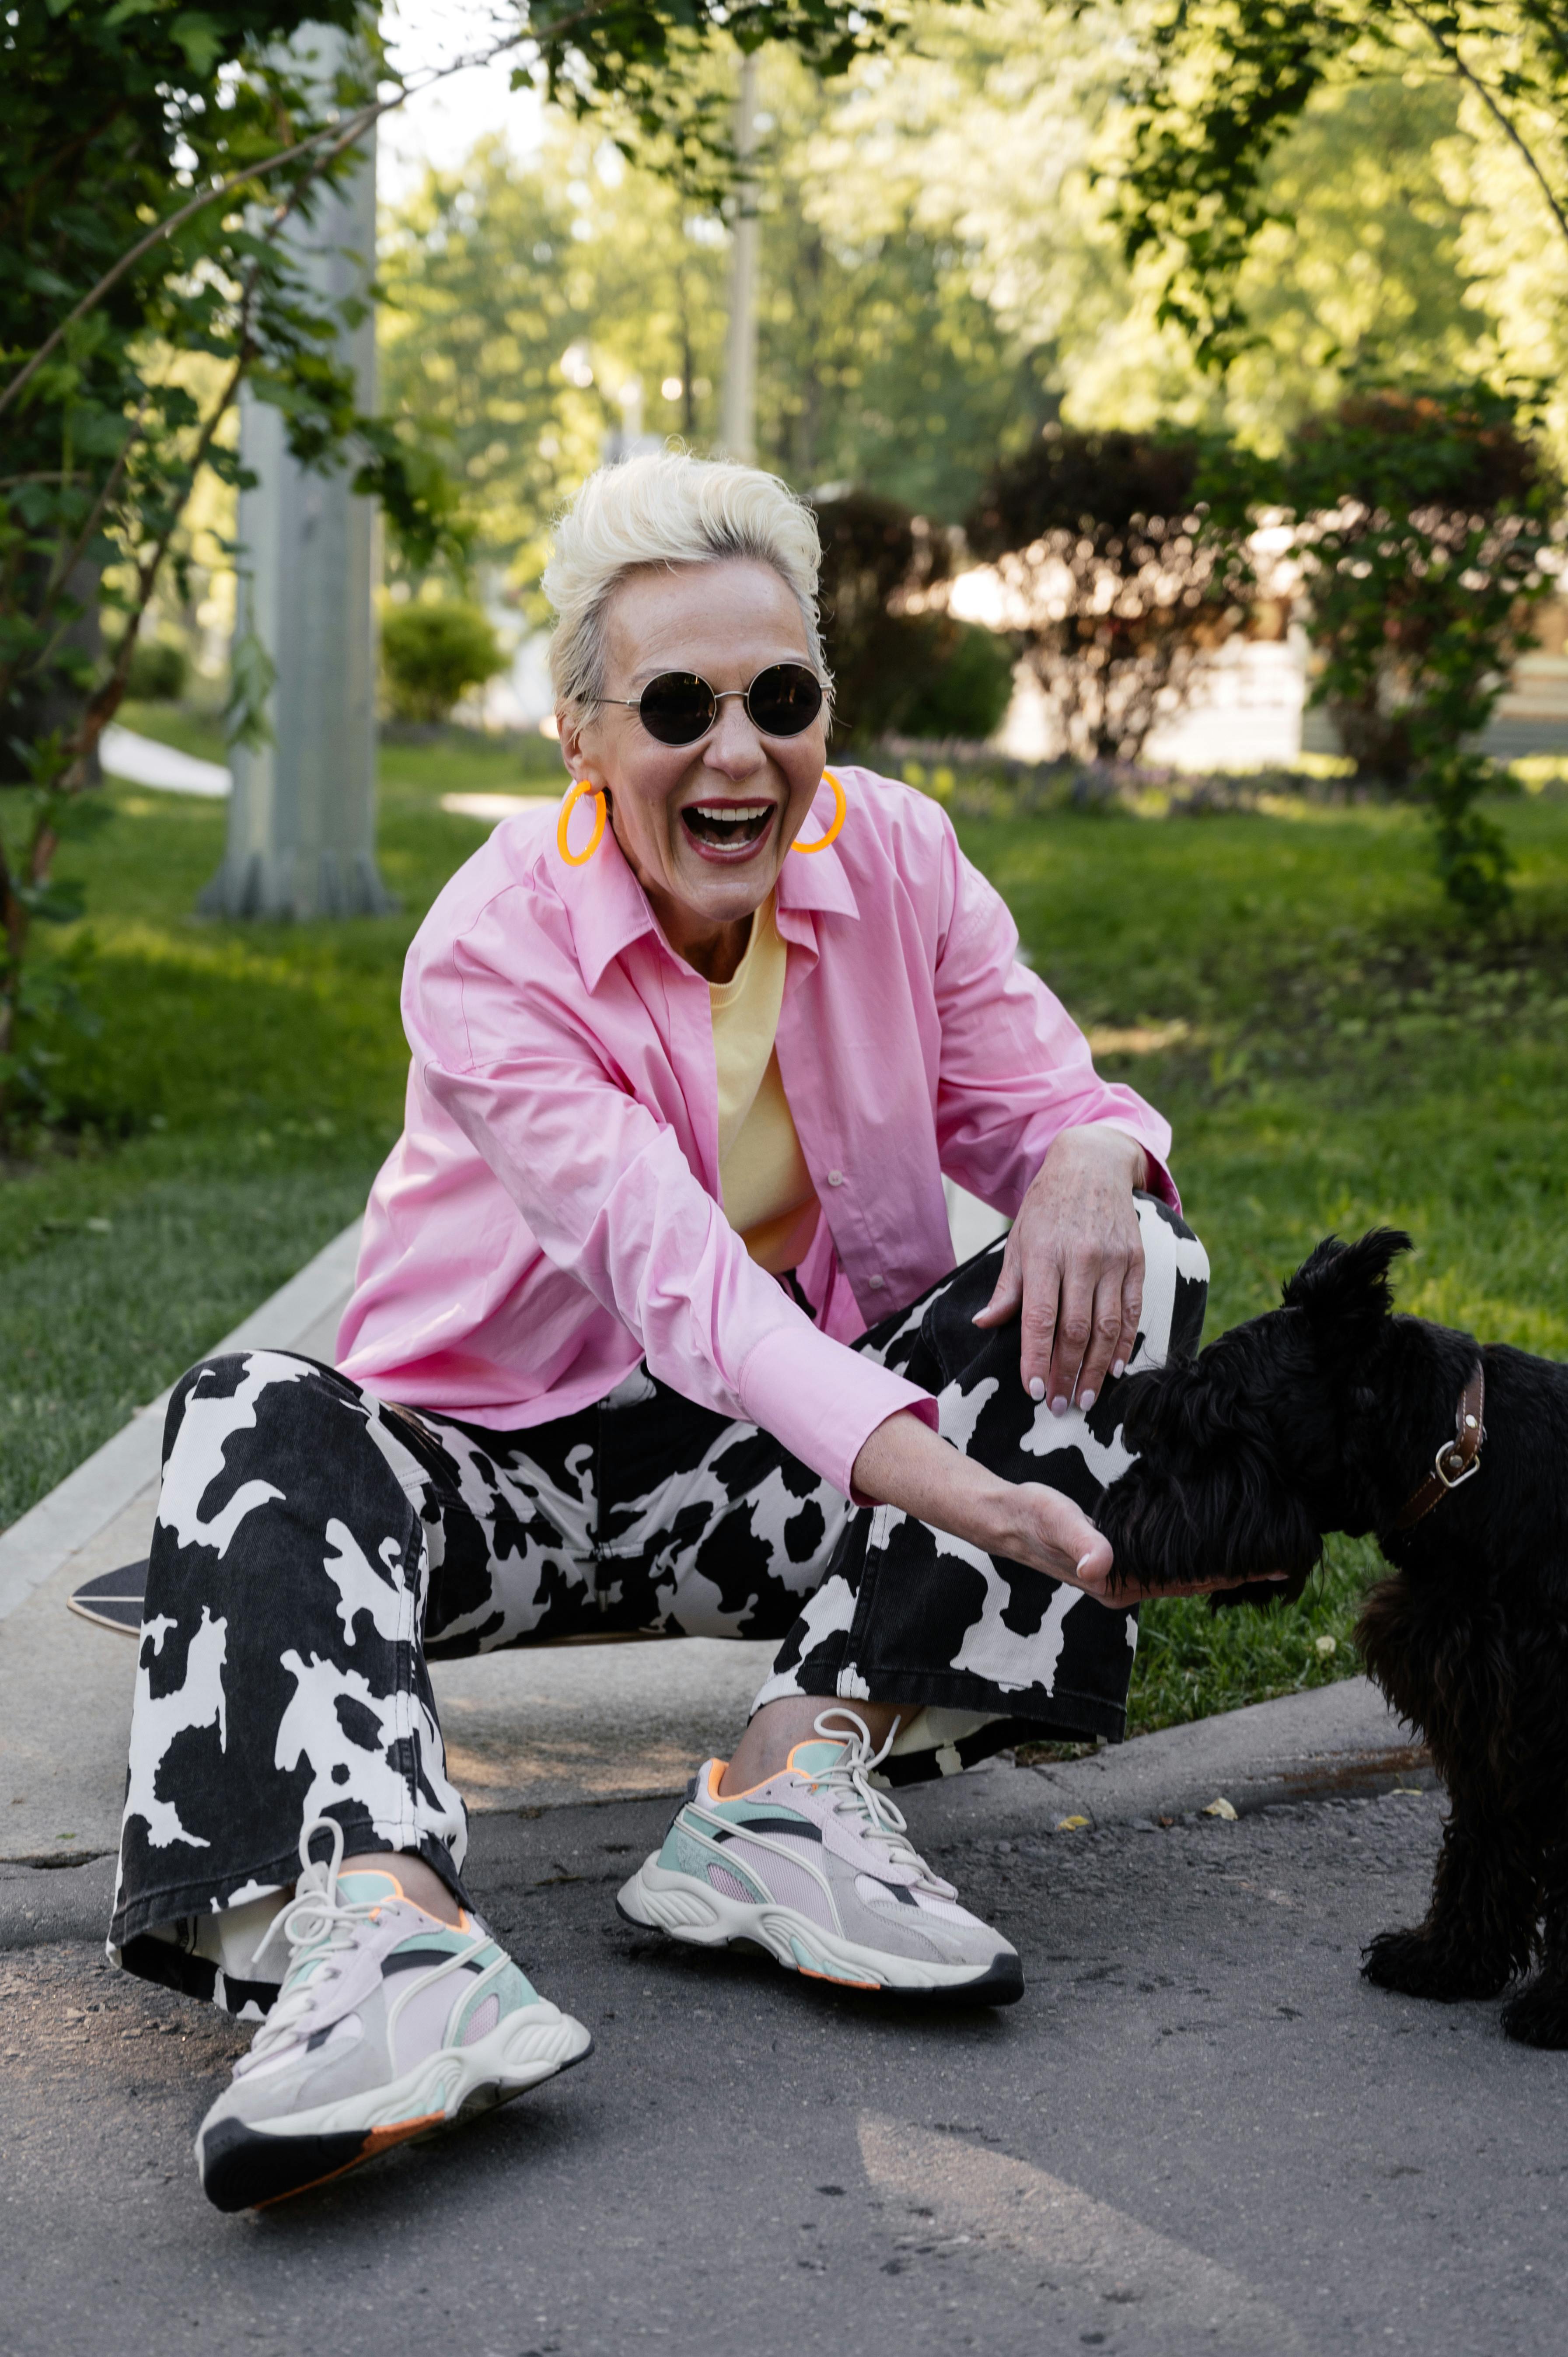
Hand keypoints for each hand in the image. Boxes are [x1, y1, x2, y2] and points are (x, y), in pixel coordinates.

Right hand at [849, 1412, 1278, 1607]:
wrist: (1003, 1517)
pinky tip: (1216, 1545)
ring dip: (1221, 1567)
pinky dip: (1198, 1557)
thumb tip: (1101, 1565)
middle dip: (1239, 1574)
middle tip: (1291, 1560)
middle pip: (1194, 1583)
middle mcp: (1124, 1588)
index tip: (1278, 1567)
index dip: (1233, 1575)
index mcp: (1116, 1585)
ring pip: (1185, 1576)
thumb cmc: (1029, 1516)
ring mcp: (1123, 1578)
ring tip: (1264, 1555)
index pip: (1188, 1583)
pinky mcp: (1120, 1562)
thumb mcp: (1054, 1520)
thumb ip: (1079, 1541)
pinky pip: (1170, 1564)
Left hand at [972, 1125, 1147, 1414]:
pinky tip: (1116, 1369)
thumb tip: (984, 1324)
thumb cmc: (1047, 1207)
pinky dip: (1125, 1344)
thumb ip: (1007, 1287)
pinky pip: (1133, 1311)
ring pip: (1107, 1326)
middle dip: (1067, 1372)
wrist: (1093, 1164)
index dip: (1037, 1357)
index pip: (1039, 1317)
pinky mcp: (1137, 1260)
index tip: (1034, 1391)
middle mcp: (1081, 1257)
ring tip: (1086, 1398)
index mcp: (1044, 1253)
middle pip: (1075, 1328)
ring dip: (1096, 1368)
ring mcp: (1113, 1259)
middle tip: (1060, 1407)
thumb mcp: (1018, 1239)